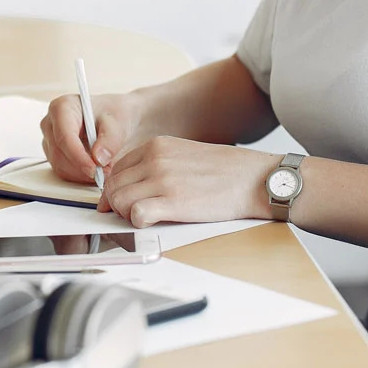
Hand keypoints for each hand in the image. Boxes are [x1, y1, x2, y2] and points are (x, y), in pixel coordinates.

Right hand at [40, 91, 145, 184]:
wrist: (114, 120)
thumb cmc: (113, 115)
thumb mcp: (118, 123)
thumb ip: (110, 140)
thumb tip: (98, 159)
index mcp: (62, 107)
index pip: (64, 137)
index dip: (78, 156)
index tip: (94, 168)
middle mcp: (51, 123)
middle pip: (58, 154)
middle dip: (82, 167)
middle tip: (105, 170)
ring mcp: (50, 139)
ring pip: (59, 165)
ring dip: (82, 173)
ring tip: (104, 167)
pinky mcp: (54, 153)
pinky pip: (63, 171)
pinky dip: (80, 175)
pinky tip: (96, 168)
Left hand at [98, 136, 279, 226]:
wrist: (255, 179)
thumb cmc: (225, 172)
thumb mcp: (184, 155)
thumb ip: (157, 166)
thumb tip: (132, 187)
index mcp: (156, 146)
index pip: (116, 169)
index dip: (117, 189)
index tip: (125, 202)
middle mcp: (155, 159)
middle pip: (113, 186)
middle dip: (118, 204)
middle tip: (134, 214)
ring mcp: (162, 179)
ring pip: (119, 200)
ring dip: (127, 214)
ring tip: (147, 218)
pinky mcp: (172, 202)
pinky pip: (135, 214)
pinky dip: (138, 222)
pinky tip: (154, 222)